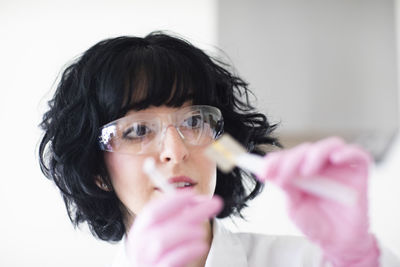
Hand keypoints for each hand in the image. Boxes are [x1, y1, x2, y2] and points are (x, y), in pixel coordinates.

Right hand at [126, 192, 222, 266]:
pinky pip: (170, 261)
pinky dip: (188, 250)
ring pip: (161, 240)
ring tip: (202, 232)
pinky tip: (200, 246)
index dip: (173, 200)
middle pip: (161, 221)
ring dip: (186, 231)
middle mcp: (139, 246)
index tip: (193, 194)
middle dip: (190, 210)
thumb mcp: (168, 237)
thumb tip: (201, 203)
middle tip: (213, 204)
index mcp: (140, 233)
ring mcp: (146, 261)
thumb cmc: (164, 259)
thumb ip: (180, 219)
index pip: (152, 210)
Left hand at [257, 137, 379, 266]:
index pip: (287, 156)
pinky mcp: (359, 173)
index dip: (274, 160)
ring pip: (330, 146)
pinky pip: (358, 155)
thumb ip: (287, 189)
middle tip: (282, 176)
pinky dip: (347, 153)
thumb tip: (274, 174)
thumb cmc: (315, 224)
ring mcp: (339, 167)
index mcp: (301, 171)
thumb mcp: (295, 208)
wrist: (338, 243)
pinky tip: (336, 158)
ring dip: (315, 154)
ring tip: (306, 171)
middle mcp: (320, 165)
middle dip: (290, 160)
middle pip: (306, 150)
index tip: (262, 171)